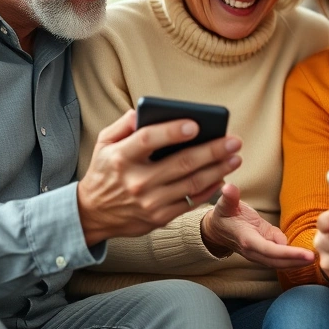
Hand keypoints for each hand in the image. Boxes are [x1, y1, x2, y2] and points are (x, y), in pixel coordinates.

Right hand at [77, 109, 242, 245]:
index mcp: (121, 157)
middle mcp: (136, 181)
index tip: (196, 124)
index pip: (148, 140)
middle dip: (212, 150)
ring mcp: (149, 202)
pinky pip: (191, 202)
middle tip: (234, 140)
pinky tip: (223, 176)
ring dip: (218, 169)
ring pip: (191, 183)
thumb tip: (145, 110)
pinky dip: (210, 189)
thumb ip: (124, 124)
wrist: (93, 214)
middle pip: (181, 163)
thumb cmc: (105, 171)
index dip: (172, 131)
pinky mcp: (159, 218)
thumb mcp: (103, 143)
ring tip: (235, 156)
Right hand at [201, 183, 314, 267]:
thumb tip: (228, 188)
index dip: (288, 253)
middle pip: (278, 261)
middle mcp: (254, 251)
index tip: (305, 254)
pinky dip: (292, 259)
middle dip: (296, 260)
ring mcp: (259, 254)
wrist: (217, 230)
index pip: (270, 250)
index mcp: (247, 240)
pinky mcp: (264, 252)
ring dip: (296, 262)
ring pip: (279, 263)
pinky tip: (306, 255)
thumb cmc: (224, 216)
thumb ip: (230, 198)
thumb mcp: (225, 205)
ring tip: (314, 258)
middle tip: (315, 257)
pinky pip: (279, 259)